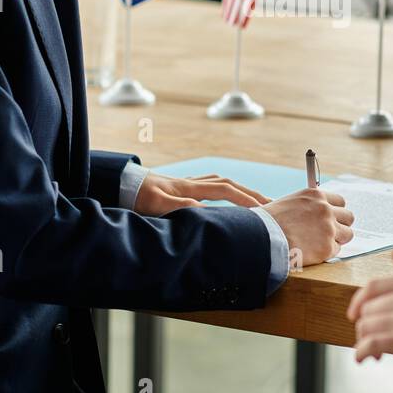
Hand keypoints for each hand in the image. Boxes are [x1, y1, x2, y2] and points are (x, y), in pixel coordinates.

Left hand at [133, 173, 267, 217]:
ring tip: (254, 199)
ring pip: (220, 182)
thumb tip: (203, 209)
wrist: (120, 185)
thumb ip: (179, 206)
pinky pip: (210, 185)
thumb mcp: (155, 205)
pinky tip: (224, 195)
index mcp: (189, 187)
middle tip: (271, 203)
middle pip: (229, 183)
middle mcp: (191, 183)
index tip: (263, 209)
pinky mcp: (180, 188)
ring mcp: (186, 184)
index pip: (226, 190)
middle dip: (250, 193)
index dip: (245, 199)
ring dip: (240, 189)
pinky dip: (224, 189)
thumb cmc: (136, 197)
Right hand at [262, 187, 353, 266]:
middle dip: (341, 225)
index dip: (336, 212)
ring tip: (321, 243)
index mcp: (317, 196)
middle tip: (330, 233)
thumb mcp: (291, 203)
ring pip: (348, 234)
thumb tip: (318, 213)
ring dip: (337, 239)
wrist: (262, 238)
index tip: (332, 219)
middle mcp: (326, 210)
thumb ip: (309, 206)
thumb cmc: (270, 222)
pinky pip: (336, 250)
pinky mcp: (327, 248)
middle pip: (349, 217)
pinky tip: (313, 252)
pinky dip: (327, 253)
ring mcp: (328, 229)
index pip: (340, 201)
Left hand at [346, 250, 392, 361]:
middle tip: (373, 340)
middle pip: (367, 310)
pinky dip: (362, 352)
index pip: (373, 287)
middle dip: (366, 326)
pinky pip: (371, 344)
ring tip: (375, 352)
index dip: (359, 301)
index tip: (354, 314)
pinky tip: (365, 359)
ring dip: (365, 341)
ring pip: (367, 326)